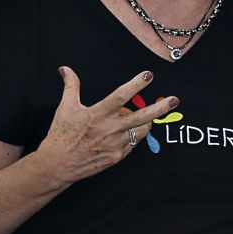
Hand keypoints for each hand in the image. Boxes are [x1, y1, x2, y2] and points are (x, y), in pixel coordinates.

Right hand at [38, 66, 178, 183]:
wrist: (58, 164)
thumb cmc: (61, 134)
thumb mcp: (65, 108)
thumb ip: (71, 86)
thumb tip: (65, 69)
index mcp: (97, 114)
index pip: (121, 96)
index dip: (136, 84)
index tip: (149, 75)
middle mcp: (109, 129)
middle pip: (141, 117)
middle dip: (160, 108)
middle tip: (174, 100)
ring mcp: (115, 145)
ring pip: (141, 131)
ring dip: (147, 122)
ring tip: (150, 116)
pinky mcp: (117, 157)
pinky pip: (133, 144)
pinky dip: (134, 136)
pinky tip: (130, 131)